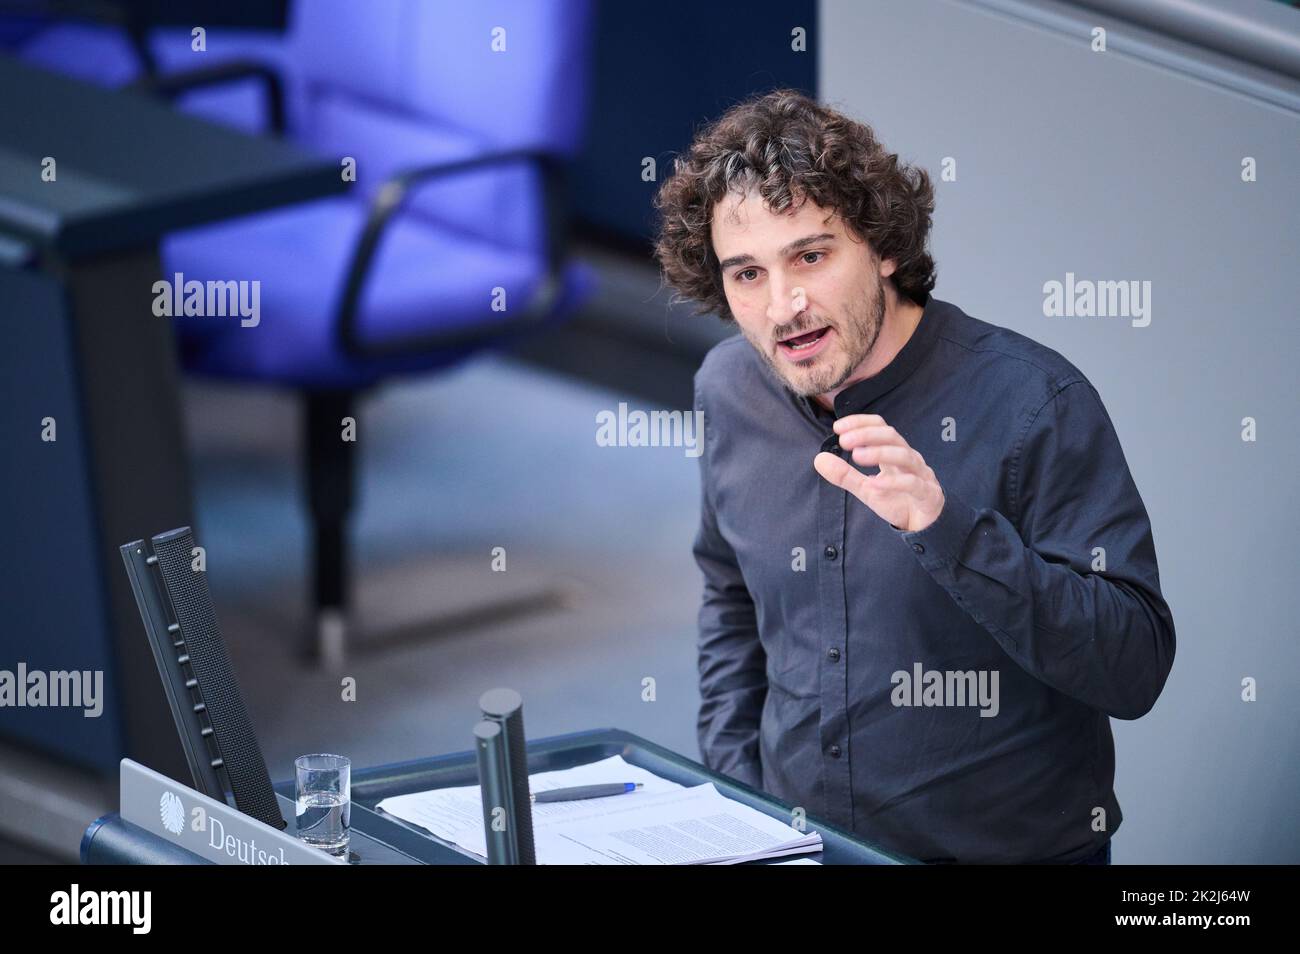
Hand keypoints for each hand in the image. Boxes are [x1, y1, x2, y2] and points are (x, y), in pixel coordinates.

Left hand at [813, 414, 944, 532]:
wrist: (925, 526)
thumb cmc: (898, 500)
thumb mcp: (866, 488)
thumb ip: (844, 475)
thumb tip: (819, 459)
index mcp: (894, 453)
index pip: (881, 427)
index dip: (861, 423)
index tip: (838, 428)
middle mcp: (909, 459)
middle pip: (892, 436)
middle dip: (867, 435)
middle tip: (843, 441)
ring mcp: (921, 475)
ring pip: (904, 456)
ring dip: (879, 453)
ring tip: (856, 457)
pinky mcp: (928, 494)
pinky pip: (913, 484)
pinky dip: (894, 483)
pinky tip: (875, 484)